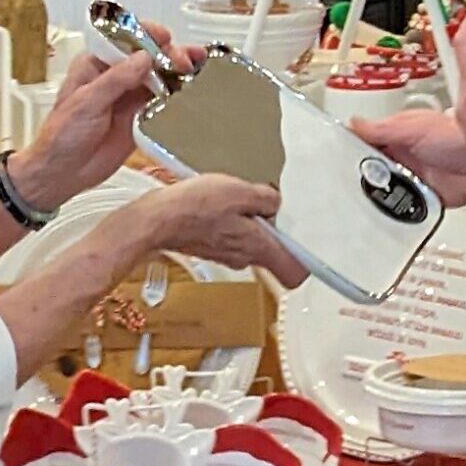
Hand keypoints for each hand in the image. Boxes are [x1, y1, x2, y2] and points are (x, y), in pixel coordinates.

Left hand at [11, 24, 201, 210]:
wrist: (64, 171)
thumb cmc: (61, 136)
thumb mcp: (86, 102)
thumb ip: (116, 79)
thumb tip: (142, 58)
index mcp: (95, 64)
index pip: (124, 39)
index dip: (146, 35)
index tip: (163, 38)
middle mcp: (115, 76)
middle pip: (148, 55)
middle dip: (168, 53)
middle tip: (181, 61)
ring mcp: (129, 96)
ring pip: (159, 75)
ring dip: (177, 70)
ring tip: (195, 67)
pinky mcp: (141, 116)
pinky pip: (164, 101)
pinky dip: (178, 94)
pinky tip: (190, 89)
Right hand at [132, 175, 310, 287]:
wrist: (156, 220)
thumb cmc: (195, 208)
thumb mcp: (240, 191)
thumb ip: (266, 198)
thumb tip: (275, 202)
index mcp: (259, 248)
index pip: (294, 273)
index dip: (305, 260)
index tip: (309, 242)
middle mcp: (245, 257)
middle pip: (273, 251)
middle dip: (276, 228)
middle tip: (271, 204)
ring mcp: (227, 254)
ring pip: (253, 241)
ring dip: (252, 221)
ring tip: (242, 198)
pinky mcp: (211, 246)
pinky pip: (232, 235)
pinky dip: (233, 221)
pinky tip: (222, 203)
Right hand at [351, 109, 465, 207]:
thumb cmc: (458, 137)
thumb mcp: (415, 128)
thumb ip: (384, 129)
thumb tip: (354, 122)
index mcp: (397, 134)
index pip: (364, 140)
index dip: (348, 148)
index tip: (329, 157)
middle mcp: (402, 156)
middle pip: (370, 167)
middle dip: (357, 175)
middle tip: (340, 185)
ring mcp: (411, 177)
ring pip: (383, 188)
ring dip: (374, 194)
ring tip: (357, 201)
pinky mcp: (421, 198)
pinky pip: (401, 207)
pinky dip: (392, 210)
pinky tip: (381, 213)